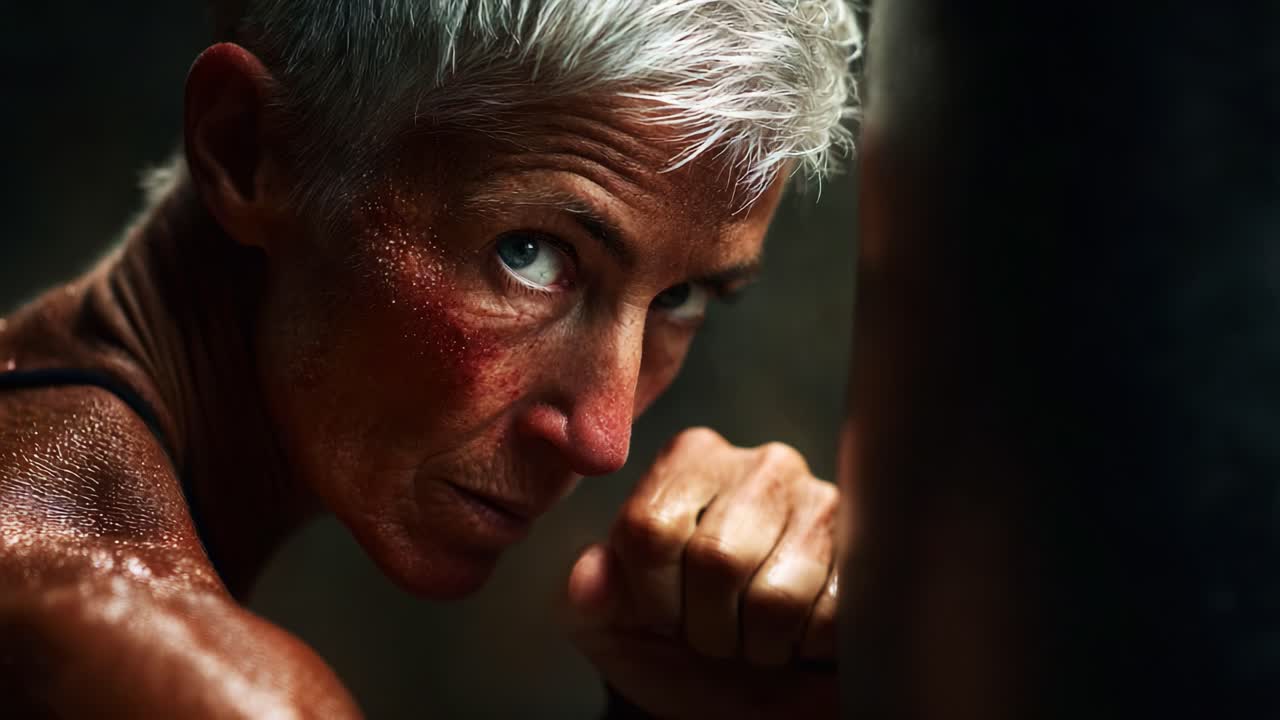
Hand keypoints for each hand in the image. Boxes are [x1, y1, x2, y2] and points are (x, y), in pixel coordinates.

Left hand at [562, 427, 838, 718]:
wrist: (745, 695)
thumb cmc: (676, 645)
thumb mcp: (610, 626)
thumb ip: (587, 597)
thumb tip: (591, 576)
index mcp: (690, 459)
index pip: (651, 529)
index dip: (652, 598)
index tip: (662, 615)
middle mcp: (762, 464)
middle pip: (716, 559)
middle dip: (708, 627)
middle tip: (715, 632)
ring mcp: (824, 503)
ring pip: (775, 597)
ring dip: (758, 645)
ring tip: (756, 633)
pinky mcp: (870, 554)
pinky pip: (829, 621)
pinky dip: (804, 648)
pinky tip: (799, 631)